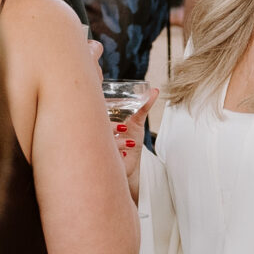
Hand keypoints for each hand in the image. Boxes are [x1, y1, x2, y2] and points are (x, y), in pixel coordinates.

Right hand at [109, 83, 155, 201]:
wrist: (130, 162)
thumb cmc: (131, 139)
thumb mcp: (137, 121)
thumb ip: (144, 105)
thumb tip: (155, 90)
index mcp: (103, 120)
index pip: (98, 113)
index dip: (104, 112)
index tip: (120, 120)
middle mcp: (98, 132)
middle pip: (98, 126)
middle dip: (112, 127)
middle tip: (125, 128)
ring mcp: (100, 145)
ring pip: (103, 142)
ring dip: (119, 142)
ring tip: (130, 143)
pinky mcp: (104, 158)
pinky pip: (107, 156)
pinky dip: (118, 154)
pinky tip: (125, 154)